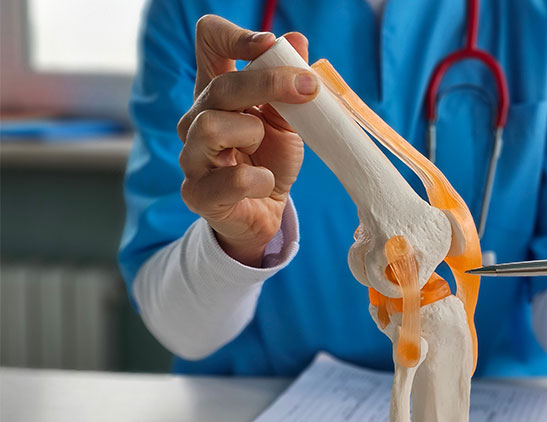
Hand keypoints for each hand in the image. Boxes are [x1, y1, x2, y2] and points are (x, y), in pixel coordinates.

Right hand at [177, 15, 317, 265]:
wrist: (265, 212)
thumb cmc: (270, 160)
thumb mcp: (288, 120)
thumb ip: (289, 84)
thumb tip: (296, 40)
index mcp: (217, 92)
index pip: (208, 42)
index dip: (235, 37)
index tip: (269, 45)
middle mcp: (196, 118)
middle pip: (220, 86)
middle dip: (270, 83)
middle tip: (308, 89)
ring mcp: (191, 156)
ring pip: (212, 126)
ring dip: (252, 134)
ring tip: (264, 148)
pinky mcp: (198, 193)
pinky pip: (229, 179)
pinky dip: (257, 179)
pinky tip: (266, 181)